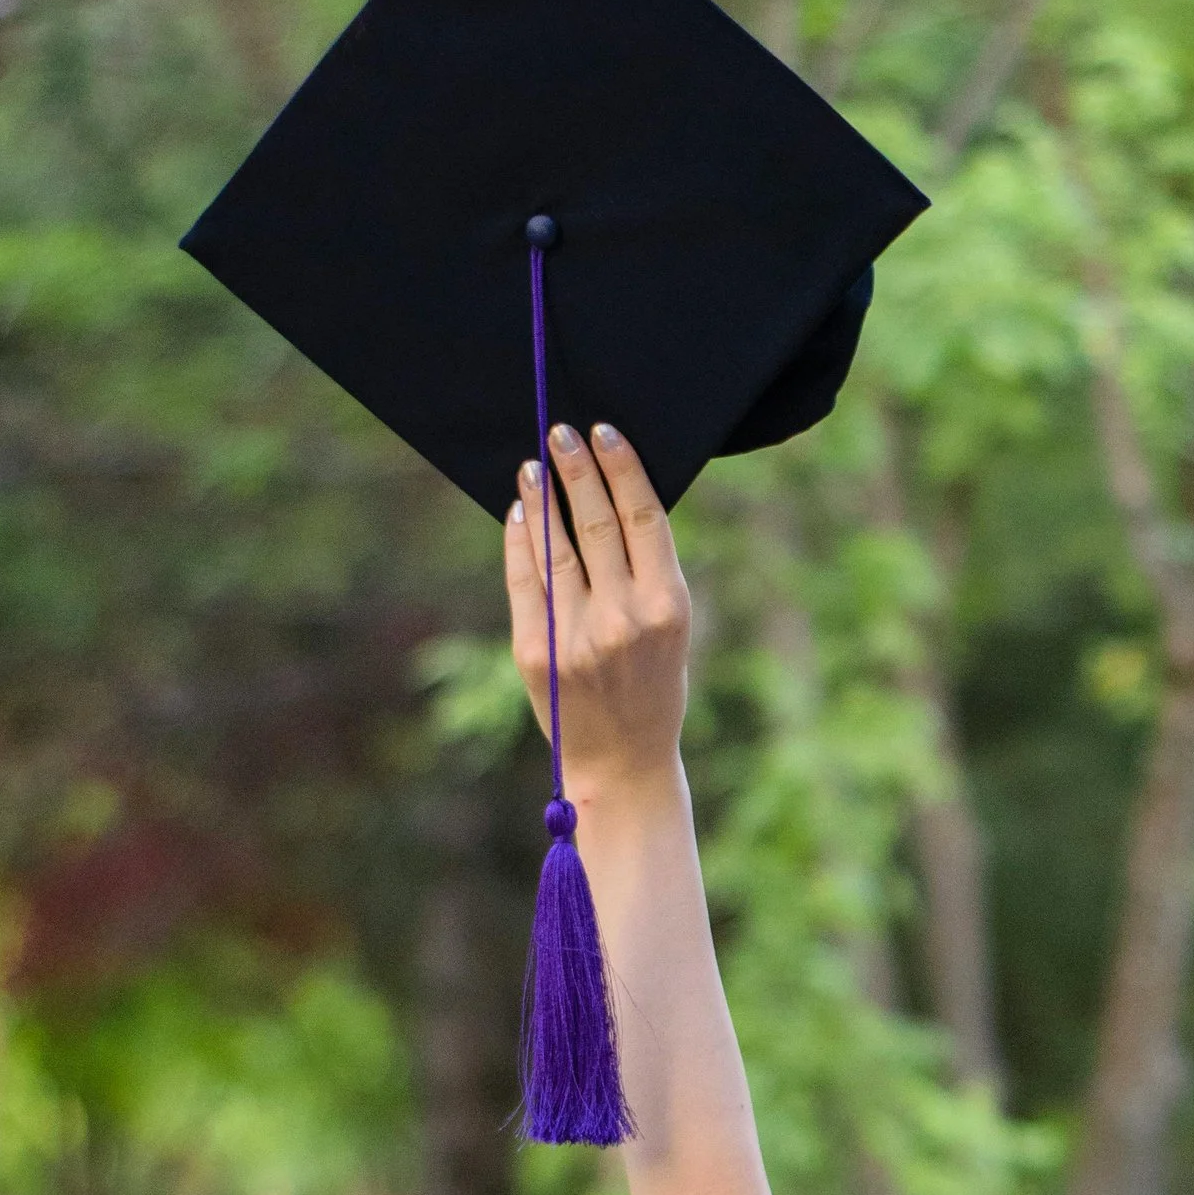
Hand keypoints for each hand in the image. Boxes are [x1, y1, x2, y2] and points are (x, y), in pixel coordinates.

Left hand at [504, 421, 691, 806]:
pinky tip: (521, 512)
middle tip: (560, 431)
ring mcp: (575, 635)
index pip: (643, 517)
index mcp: (668, 607)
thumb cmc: (654, 688)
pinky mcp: (534, 651)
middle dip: (576, 469)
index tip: (604, 431)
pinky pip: (523, 581)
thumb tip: (612, 499)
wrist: (622, 763)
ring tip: (534, 464)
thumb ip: (647, 573)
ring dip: (543, 497)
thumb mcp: (673, 631)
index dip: (622, 467)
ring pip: (554, 546)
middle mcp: (622, 618)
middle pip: (597, 522)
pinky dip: (520, 541)